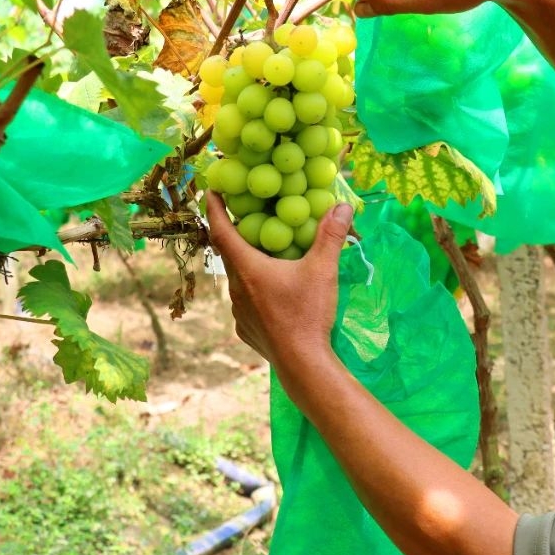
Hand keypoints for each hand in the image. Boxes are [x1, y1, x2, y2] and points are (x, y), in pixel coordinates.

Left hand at [205, 192, 353, 368]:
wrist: (302, 364)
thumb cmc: (308, 313)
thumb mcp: (322, 270)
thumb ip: (330, 236)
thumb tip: (343, 206)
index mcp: (247, 268)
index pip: (221, 230)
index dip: (214, 208)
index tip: (211, 191)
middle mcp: (236, 288)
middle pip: (228, 254)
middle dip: (235, 234)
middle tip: (246, 217)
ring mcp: (238, 311)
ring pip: (238, 279)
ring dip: (247, 265)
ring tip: (263, 255)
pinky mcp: (246, 329)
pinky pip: (246, 303)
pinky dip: (255, 291)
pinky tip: (272, 292)